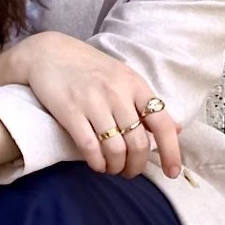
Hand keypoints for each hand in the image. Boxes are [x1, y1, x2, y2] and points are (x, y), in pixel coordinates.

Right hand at [11, 31, 180, 178]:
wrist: (48, 52)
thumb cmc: (89, 67)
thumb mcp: (123, 77)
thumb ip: (146, 103)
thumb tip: (176, 128)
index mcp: (135, 86)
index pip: (162, 123)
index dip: (171, 152)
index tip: (172, 172)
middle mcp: (118, 94)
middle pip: (138, 143)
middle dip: (136, 166)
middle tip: (130, 172)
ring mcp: (93, 102)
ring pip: (116, 149)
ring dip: (117, 167)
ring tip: (112, 168)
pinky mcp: (70, 111)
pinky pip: (90, 147)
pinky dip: (97, 163)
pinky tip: (97, 165)